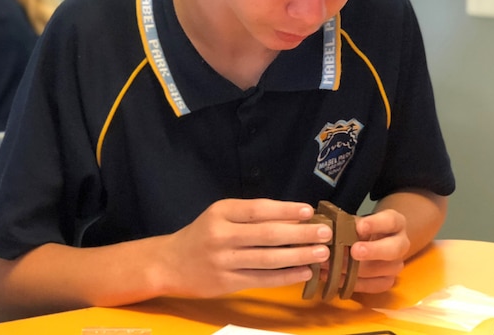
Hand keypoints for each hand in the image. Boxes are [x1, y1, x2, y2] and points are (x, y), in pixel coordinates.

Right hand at [159, 198, 332, 297]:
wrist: (169, 263)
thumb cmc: (202, 235)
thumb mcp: (220, 216)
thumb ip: (250, 217)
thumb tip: (293, 218)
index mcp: (221, 213)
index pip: (258, 209)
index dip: (285, 210)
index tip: (309, 211)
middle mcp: (221, 235)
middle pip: (267, 234)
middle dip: (300, 233)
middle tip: (325, 232)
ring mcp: (223, 261)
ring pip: (268, 259)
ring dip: (298, 255)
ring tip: (321, 252)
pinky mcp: (226, 283)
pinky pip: (261, 279)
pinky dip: (285, 276)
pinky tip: (303, 272)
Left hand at [340, 208, 408, 293]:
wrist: (372, 242)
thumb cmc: (362, 228)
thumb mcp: (357, 221)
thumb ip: (348, 225)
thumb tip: (331, 232)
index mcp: (396, 223)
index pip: (391, 221)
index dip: (376, 224)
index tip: (360, 227)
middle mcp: (401, 243)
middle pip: (393, 249)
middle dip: (373, 251)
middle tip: (355, 251)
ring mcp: (396, 264)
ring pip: (384, 270)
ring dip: (359, 270)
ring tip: (337, 266)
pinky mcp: (389, 280)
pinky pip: (375, 285)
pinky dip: (355, 283)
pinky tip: (338, 278)